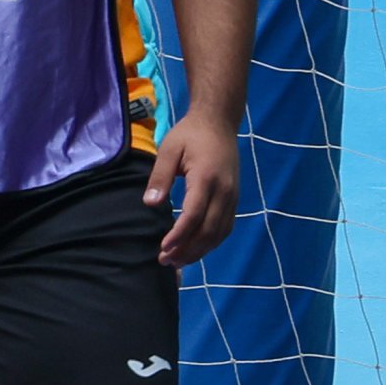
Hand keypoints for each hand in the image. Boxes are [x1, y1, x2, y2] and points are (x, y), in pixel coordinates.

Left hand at [147, 109, 244, 266]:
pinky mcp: (235, 198)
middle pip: (209, 230)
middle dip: (188, 250)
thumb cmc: (190, 135)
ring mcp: (233, 196)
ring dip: (200, 250)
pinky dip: (212, 242)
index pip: (194, 215)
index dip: (179, 236)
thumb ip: (160, 177)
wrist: (219, 122)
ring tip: (178, 261)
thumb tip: (150, 203)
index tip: (163, 249)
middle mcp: (224, 191)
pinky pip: (226, 227)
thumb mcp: (169, 149)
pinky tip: (195, 249)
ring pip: (220, 232)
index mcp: (207, 178)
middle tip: (166, 261)